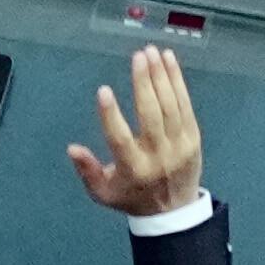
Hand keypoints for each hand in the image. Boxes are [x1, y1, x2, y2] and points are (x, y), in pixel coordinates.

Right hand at [69, 41, 210, 223]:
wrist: (174, 212)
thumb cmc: (132, 197)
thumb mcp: (103, 193)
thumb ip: (87, 170)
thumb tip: (71, 148)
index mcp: (133, 169)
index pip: (120, 139)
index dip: (111, 116)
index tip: (103, 90)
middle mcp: (158, 156)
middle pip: (151, 115)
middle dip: (144, 83)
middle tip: (138, 56)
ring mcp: (179, 146)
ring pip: (170, 106)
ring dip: (161, 76)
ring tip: (152, 52)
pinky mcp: (193, 138)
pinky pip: (186, 106)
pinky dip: (178, 82)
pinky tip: (169, 61)